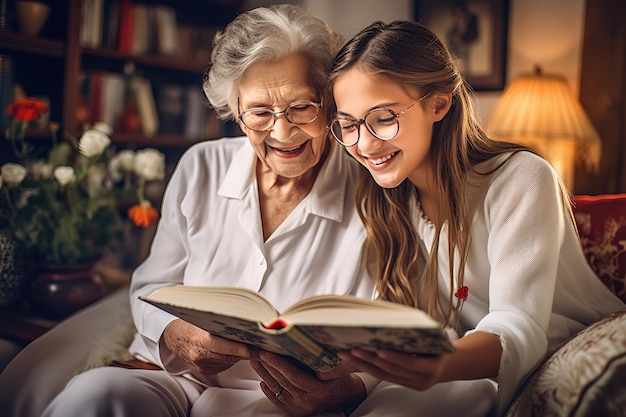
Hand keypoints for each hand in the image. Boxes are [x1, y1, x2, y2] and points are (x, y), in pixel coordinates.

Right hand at [163, 319, 249, 374]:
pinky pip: (225, 364)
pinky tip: (238, 349)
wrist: (173, 338)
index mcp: (197, 339)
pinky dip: (233, 356)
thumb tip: (242, 320)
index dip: (235, 348)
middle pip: (228, 355)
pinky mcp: (206, 370)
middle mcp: (199, 355)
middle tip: (265, 346)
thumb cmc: (188, 324)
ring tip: (256, 344)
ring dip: (242, 353)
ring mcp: (202, 365)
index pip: (218, 345)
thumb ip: (219, 321)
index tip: (249, 350)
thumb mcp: (200, 318)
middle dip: (248, 351)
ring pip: (230, 360)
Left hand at [251, 351, 365, 416]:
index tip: (267, 353)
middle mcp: (307, 402)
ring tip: (256, 361)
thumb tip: (313, 359)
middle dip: (268, 366)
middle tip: (257, 352)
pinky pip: (277, 400)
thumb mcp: (339, 370)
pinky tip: (262, 379)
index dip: (279, 364)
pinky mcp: (294, 412)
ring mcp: (299, 408)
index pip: (294, 375)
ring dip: (264, 375)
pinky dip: (268, 390)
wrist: (343, 397)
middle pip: (282, 381)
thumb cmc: (339, 379)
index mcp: (318, 391)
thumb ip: (328, 366)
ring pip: (277, 389)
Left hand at [338, 331, 501, 389]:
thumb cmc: (440, 344)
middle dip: (370, 359)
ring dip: (362, 364)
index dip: (395, 357)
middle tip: (352, 348)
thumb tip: (393, 320)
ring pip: (383, 375)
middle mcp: (421, 379)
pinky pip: (382, 376)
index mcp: (432, 367)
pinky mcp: (403, 384)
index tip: (379, 349)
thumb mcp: (436, 337)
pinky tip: (353, 360)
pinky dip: (367, 367)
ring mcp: (411, 384)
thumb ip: (418, 333)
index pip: (411, 363)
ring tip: (345, 353)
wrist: (450, 364)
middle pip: (391, 370)